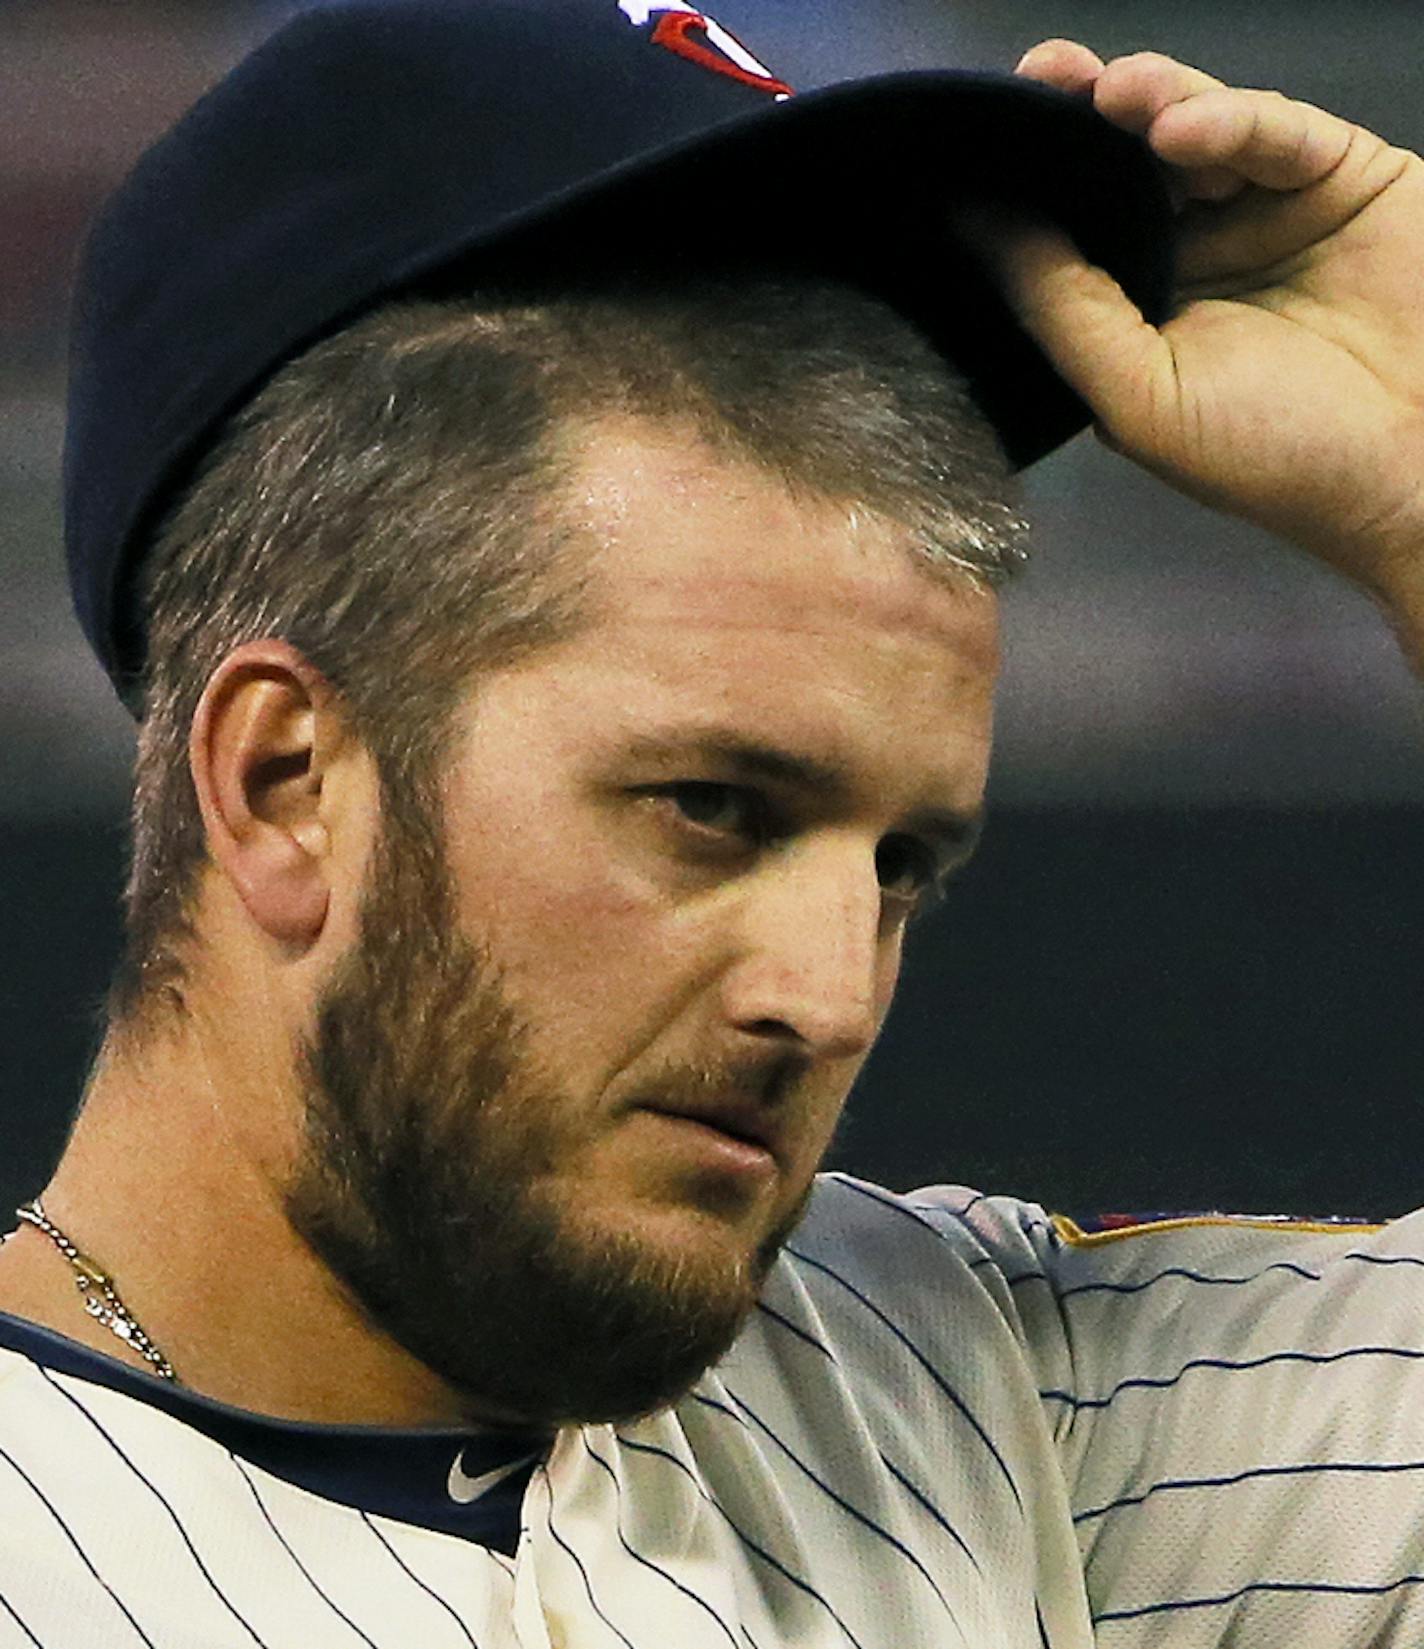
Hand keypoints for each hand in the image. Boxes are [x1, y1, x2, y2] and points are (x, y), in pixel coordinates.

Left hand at [988, 41, 1423, 629]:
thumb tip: (975, 223)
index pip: (1072, 224)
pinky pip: (1276, 132)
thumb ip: (1058, 308)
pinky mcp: (1337, 176)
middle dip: (1080, 117)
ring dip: (1148, 105)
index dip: (1033, 175)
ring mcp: (1264, 210)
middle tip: (1042, 76)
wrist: (1416, 469)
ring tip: (1113, 98)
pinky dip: (1230, 120)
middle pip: (1124, 163)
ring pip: (1194, 132)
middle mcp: (1193, 253)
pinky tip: (1182, 128)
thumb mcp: (1138, 395)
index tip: (986, 127)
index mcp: (1137, 309)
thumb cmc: (1274, 457)